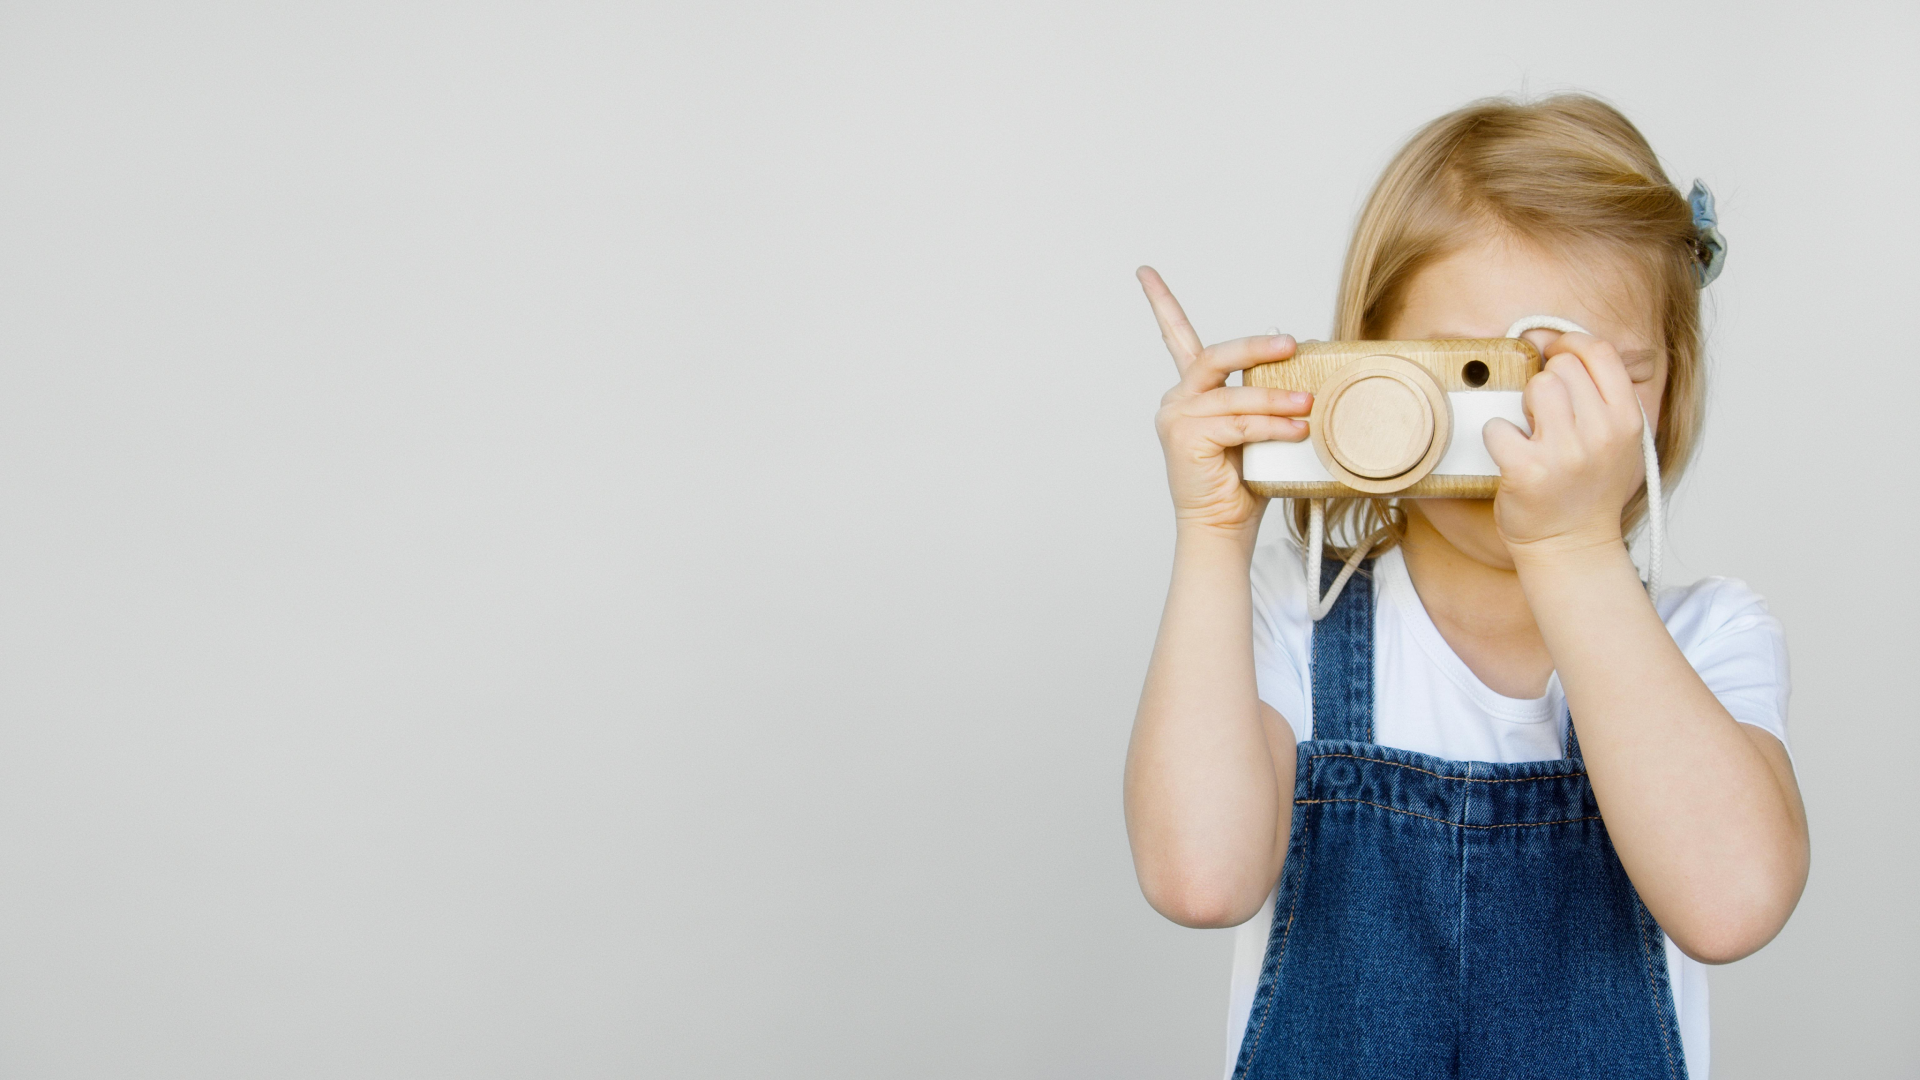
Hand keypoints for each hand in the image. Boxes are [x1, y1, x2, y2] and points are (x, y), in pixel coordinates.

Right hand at [1137, 267, 1309, 537]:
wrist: (1221, 528)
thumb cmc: (1242, 483)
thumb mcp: (1258, 430)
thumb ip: (1265, 397)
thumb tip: (1300, 364)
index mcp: (1192, 393)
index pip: (1174, 337)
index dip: (1160, 302)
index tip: (1144, 272)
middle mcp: (1178, 400)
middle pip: (1215, 356)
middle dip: (1255, 348)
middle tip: (1290, 345)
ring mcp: (1178, 418)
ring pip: (1235, 395)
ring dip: (1277, 399)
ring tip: (1309, 406)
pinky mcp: (1186, 438)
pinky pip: (1239, 423)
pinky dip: (1273, 426)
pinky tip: (1298, 431)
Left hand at [1483, 332, 1648, 558]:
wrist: (1572, 546)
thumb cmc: (1587, 487)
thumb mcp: (1616, 437)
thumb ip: (1598, 391)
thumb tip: (1551, 339)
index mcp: (1628, 419)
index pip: (1599, 352)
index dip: (1569, 343)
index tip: (1553, 353)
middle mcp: (1602, 434)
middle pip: (1561, 368)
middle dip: (1545, 385)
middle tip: (1546, 419)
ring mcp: (1565, 454)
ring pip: (1535, 388)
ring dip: (1523, 407)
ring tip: (1532, 434)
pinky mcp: (1527, 471)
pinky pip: (1497, 426)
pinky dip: (1497, 438)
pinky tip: (1512, 456)